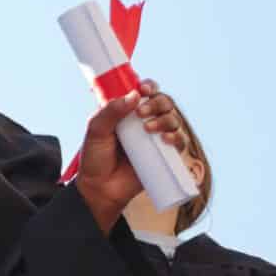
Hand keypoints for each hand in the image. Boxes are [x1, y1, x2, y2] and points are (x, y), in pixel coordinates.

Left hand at [73, 78, 187, 230]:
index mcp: (126, 111)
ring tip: (149, 129)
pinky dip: (177, 137)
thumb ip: (110, 111)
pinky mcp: (164, 156)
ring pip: (173, 119)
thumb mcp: (96, 130)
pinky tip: (166, 139)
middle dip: (158, 102)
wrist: (100, 188)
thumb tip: (133, 96)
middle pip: (163, 102)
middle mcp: (143, 122)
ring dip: (166, 119)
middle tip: (142, 113)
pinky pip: (180, 143)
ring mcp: (154, 138)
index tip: (144, 88)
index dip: (149, 86)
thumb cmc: (95, 157)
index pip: (143, 91)